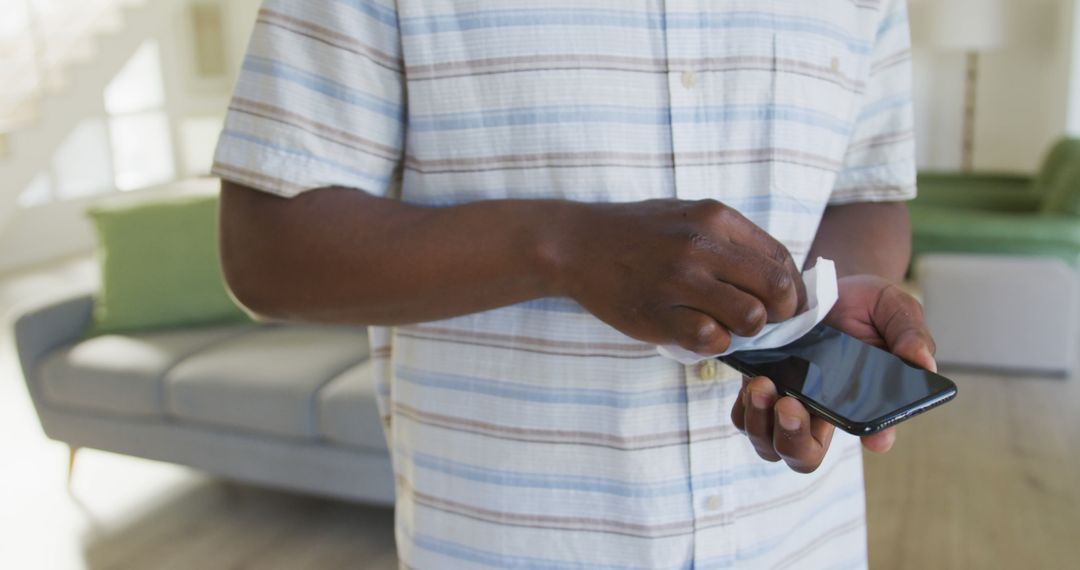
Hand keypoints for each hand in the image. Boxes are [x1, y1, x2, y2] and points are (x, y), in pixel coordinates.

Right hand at [554, 199, 807, 353]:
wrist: (575, 244)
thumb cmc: (636, 233)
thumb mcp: (688, 216)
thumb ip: (730, 241)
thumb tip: (779, 276)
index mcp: (715, 217)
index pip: (781, 258)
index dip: (791, 289)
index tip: (783, 304)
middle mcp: (702, 245)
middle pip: (777, 290)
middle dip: (780, 314)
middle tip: (762, 320)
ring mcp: (680, 280)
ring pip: (750, 318)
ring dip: (745, 330)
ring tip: (724, 323)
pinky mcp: (659, 314)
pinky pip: (712, 340)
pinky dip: (714, 343)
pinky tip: (698, 332)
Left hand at [729, 275, 936, 472]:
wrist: (819, 283)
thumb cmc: (863, 303)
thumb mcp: (894, 307)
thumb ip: (910, 332)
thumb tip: (924, 362)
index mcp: (864, 401)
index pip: (873, 434)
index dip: (874, 437)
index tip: (871, 435)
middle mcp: (825, 413)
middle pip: (804, 456)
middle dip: (794, 439)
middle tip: (791, 404)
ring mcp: (788, 404)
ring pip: (768, 444)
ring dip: (762, 423)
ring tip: (763, 385)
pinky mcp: (757, 390)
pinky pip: (742, 417)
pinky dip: (743, 408)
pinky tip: (752, 380)